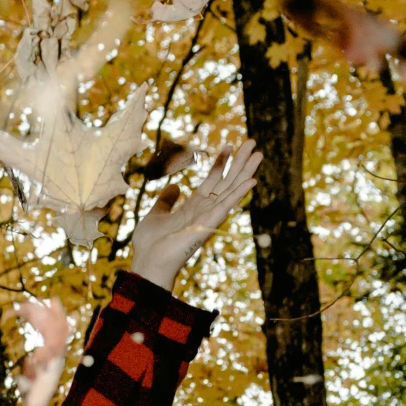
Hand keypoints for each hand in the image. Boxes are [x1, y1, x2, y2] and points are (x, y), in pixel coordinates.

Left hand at [126, 140, 261, 292]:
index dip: (221, 162)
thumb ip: (166, 200)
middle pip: (227, 181)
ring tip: (258, 153)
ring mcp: (208, 217)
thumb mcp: (156, 214)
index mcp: (194, 206)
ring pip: (231, 190)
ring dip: (246, 172)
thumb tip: (174, 186)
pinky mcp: (208, 225)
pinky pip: (227, 206)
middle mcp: (205, 210)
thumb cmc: (150, 245)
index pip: (213, 179)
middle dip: (240, 162)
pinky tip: (252, 181)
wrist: (147, 263)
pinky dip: (239, 194)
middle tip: (253, 142)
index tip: (230, 145)